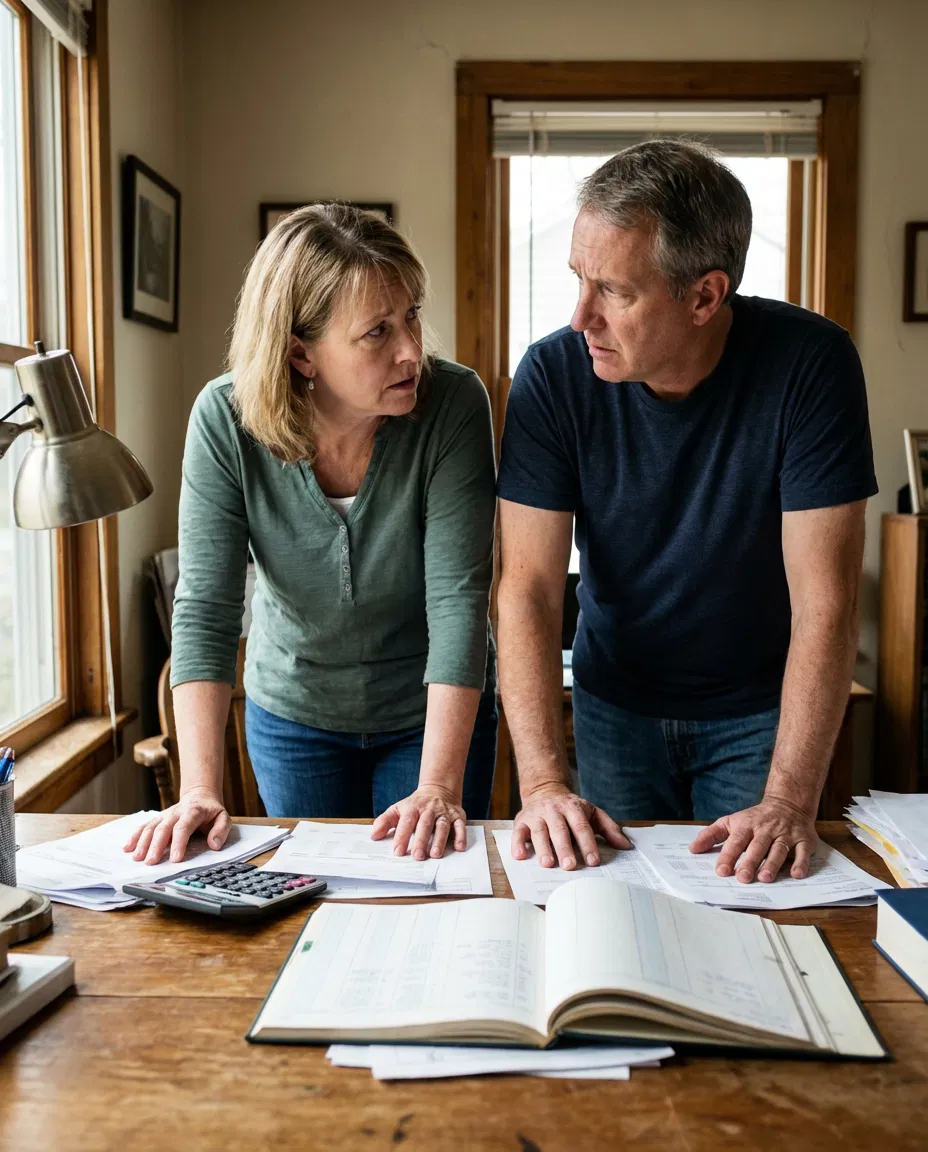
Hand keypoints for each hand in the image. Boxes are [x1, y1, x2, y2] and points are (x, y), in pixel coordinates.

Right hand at [123, 787, 231, 865]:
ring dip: (142, 842)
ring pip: (151, 827)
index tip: (175, 859)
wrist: (199, 796)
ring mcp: (164, 815)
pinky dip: (135, 836)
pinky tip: (127, 847)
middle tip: (151, 862)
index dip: (179, 843)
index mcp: (193, 811)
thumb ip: (221, 831)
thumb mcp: (223, 817)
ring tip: (137, 858)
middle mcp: (176, 812)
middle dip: (156, 845)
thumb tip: (213, 845)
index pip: (184, 827)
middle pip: (163, 828)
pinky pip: (144, 826)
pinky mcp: (157, 819)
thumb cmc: (211, 811)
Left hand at [371, 784, 466, 859]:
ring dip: (440, 840)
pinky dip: (461, 836)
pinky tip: (459, 848)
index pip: (407, 821)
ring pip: (443, 826)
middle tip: (417, 856)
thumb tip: (374, 836)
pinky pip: (460, 826)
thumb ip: (385, 821)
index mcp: (413, 807)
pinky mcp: (457, 816)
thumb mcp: (398, 809)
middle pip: (425, 825)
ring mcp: (444, 813)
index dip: (402, 836)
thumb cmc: (415, 805)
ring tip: (435, 855)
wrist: (438, 790)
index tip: (397, 851)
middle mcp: (429, 809)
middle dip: (421, 840)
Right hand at [511, 783, 630, 869]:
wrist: (544, 791)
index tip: (593, 861)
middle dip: (564, 848)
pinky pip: (518, 832)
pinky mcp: (521, 820)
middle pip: (559, 829)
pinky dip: (517, 844)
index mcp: (573, 808)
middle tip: (570, 866)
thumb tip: (627, 846)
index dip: (587, 844)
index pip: (581, 826)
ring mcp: (537, 814)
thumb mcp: (592, 813)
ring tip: (547, 864)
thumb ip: (610, 829)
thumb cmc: (571, 809)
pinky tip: (520, 856)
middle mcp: (554, 810)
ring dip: (542, 848)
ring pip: (539, 831)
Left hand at [688, 796, 818, 882]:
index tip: (721, 870)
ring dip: (772, 864)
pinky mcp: (803, 840)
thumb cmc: (755, 819)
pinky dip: (801, 863)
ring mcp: (786, 834)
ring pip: (779, 849)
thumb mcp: (731, 821)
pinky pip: (803, 852)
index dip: (728, 855)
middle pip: (757, 846)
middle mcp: (766, 829)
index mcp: (747, 825)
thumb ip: (711, 835)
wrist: (787, 803)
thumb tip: (692, 849)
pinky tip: (796, 874)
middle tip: (742, 878)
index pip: (736, 841)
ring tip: (765, 878)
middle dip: (750, 862)